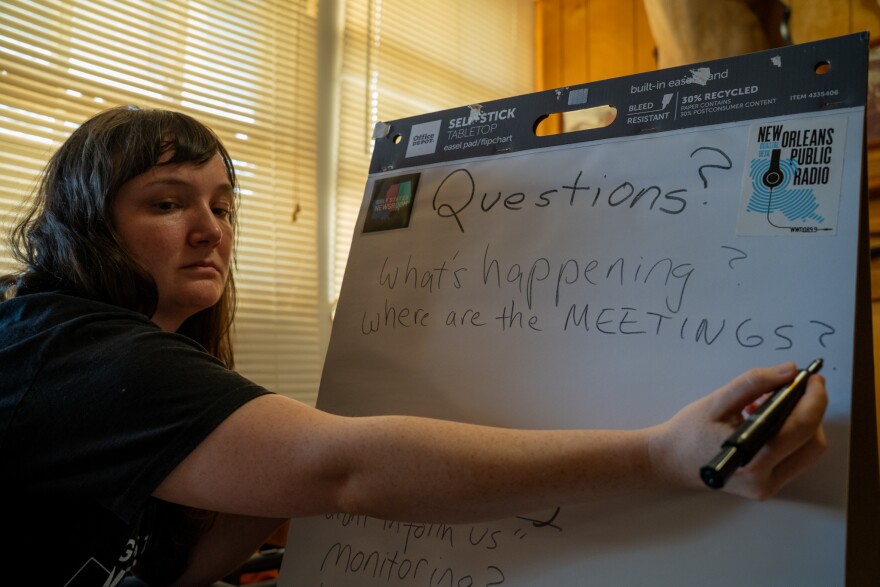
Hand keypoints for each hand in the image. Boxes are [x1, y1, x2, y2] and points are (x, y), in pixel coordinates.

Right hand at [648, 363, 827, 499]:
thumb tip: (788, 371)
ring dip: (800, 422)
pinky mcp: (766, 485)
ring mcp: (768, 486)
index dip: (814, 399)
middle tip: (798, 388)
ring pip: (807, 451)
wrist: (668, 461)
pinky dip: (790, 435)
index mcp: (754, 460)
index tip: (812, 378)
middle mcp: (765, 480)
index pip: (802, 427)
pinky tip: (768, 420)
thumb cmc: (687, 433)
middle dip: (811, 411)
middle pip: (813, 442)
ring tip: (773, 404)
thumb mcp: (717, 402)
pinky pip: (794, 458)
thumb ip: (753, 383)